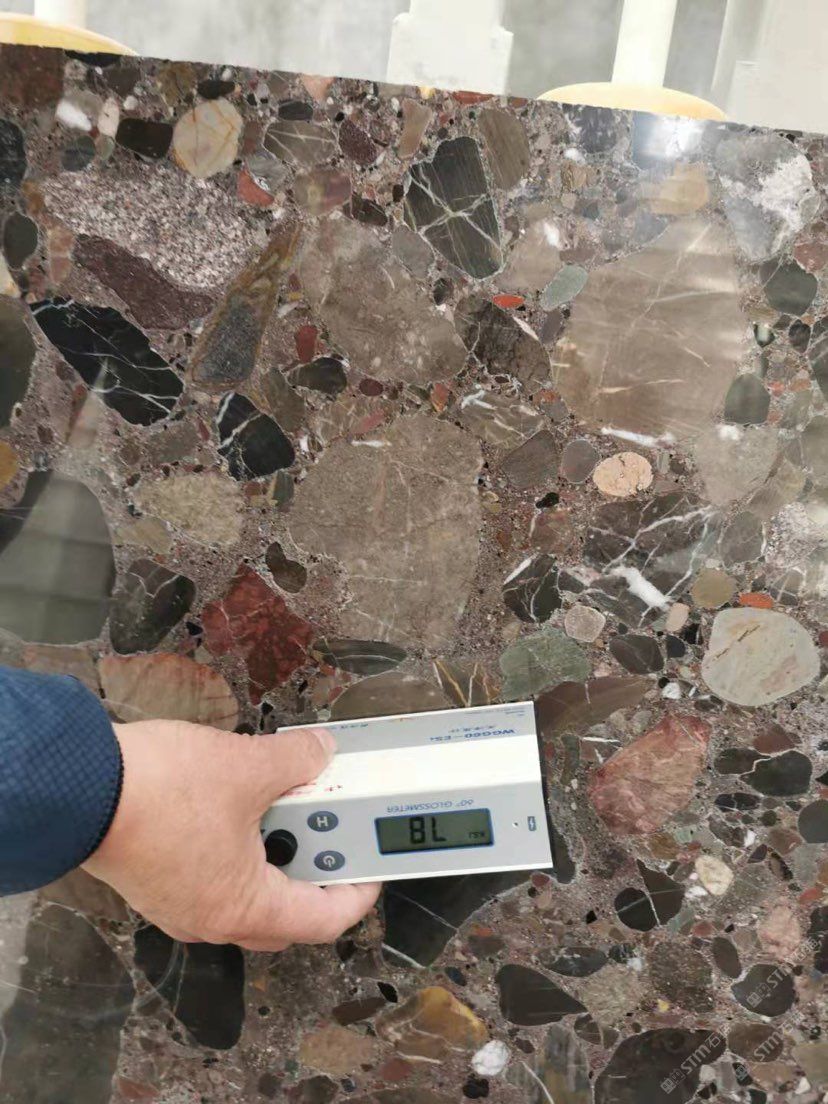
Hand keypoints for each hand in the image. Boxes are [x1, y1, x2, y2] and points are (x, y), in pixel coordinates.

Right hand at [83, 720, 379, 950]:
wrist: (80, 788)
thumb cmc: (157, 793)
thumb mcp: (247, 766)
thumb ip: (296, 761)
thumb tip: (319, 752)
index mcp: (245, 907)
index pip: (324, 920)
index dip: (357, 892)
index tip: (371, 866)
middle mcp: (213, 918)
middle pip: (287, 907)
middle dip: (315, 862)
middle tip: (330, 821)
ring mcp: (181, 902)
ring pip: (248, 886)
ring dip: (275, 847)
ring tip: (288, 798)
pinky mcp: (159, 879)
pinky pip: (215, 871)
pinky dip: (239, 843)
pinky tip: (241, 800)